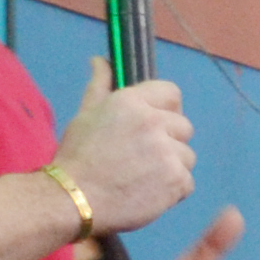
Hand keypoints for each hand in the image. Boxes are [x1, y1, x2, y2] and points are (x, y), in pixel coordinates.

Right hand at [53, 60, 194, 231]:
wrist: (72, 199)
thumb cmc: (77, 157)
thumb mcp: (85, 115)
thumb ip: (100, 86)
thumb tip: (100, 60)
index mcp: (132, 102)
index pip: (172, 92)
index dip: (167, 108)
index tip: (156, 124)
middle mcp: (153, 122)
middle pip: (184, 126)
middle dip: (169, 141)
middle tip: (143, 157)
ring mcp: (167, 152)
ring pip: (187, 156)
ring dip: (172, 167)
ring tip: (143, 177)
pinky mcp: (176, 180)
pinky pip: (188, 182)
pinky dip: (174, 190)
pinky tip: (150, 193)